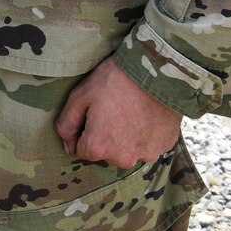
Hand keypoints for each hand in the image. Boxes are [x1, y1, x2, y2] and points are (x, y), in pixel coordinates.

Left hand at [54, 58, 182, 168]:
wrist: (155, 71)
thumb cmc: (114, 81)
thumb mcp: (80, 96)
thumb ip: (66, 124)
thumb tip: (67, 145)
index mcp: (99, 147)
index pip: (81, 150)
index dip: (83, 130)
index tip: (92, 113)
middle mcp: (122, 158)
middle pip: (106, 152)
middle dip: (105, 136)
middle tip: (112, 110)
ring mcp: (146, 154)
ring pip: (128, 150)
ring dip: (126, 138)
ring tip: (130, 111)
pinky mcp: (164, 146)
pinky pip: (148, 145)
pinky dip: (145, 134)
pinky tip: (146, 115)